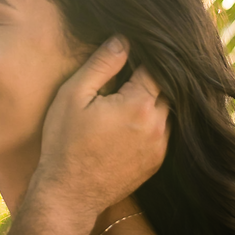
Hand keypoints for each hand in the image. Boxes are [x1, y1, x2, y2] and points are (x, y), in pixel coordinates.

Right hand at [30, 36, 169, 224]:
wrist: (69, 194)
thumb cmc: (65, 142)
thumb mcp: (73, 96)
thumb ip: (101, 65)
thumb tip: (123, 40)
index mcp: (138, 104)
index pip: (155, 68)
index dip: (144, 56)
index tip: (134, 49)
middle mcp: (157, 125)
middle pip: (167, 88)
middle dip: (152, 77)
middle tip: (131, 72)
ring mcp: (160, 146)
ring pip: (169, 110)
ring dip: (154, 100)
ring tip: (132, 94)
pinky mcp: (156, 162)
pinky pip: (164, 131)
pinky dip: (153, 120)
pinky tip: (132, 120)